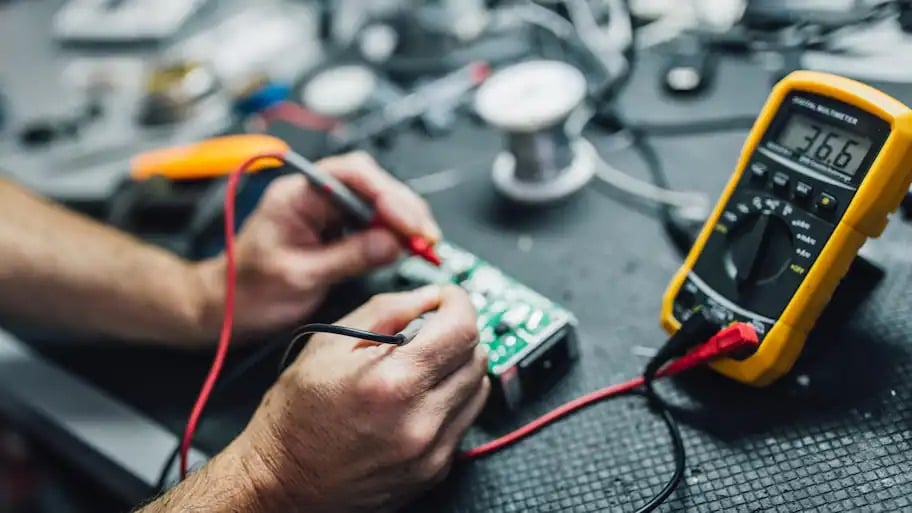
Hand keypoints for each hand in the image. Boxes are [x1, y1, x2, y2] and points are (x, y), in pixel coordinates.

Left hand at [196, 151, 440, 337]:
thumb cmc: (248, 291)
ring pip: (377, 203)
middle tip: (427, 239)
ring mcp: (326, 211)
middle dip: (404, 209)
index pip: (352, 175)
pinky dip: (393, 235)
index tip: (411, 223)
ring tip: (423, 246)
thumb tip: (393, 244)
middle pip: (372, 185)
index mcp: (297, 194)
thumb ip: (349, 257)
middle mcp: (314, 195)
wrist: (227, 308)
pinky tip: (407, 249)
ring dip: (403, 222)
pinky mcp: (336, 229)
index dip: (388, 195)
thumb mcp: (301, 277)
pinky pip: (372, 223)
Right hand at [224, 285, 489, 512]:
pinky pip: (463, 421)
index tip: (448, 298)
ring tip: (423, 366)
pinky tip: (418, 398)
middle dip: (458, 333)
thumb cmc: (295, 416)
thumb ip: (386, 310)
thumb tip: (428, 297)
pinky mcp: (434, 470)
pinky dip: (450, 401)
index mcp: (392, 382)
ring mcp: (431, 451)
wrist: (281, 481)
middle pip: (477, 357)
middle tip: (432, 330)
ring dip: (459, 367)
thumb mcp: (328, 344)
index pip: (462, 329)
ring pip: (478, 390)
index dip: (459, 303)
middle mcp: (419, 421)